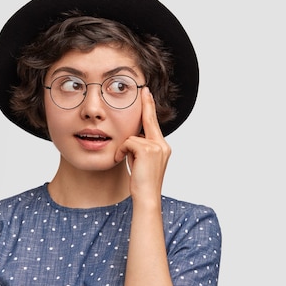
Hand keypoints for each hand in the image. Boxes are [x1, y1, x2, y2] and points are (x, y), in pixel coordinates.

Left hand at [115, 87, 170, 201]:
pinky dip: (121, 151)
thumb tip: (132, 138)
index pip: (154, 124)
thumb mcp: (141, 162)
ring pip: (132, 136)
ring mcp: (156, 147)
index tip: (147, 94)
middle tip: (144, 89)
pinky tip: (122, 161)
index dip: (150, 107)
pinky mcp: (147, 150)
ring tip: (125, 161)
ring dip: (124, 148)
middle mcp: (162, 145)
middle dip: (146, 105)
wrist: (147, 197)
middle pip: (148, 121)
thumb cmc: (142, 183)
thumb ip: (140, 148)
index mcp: (163, 147)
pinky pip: (127, 142)